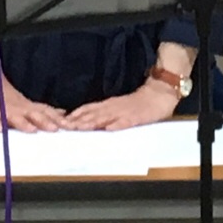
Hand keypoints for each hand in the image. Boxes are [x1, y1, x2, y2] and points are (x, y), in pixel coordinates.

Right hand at [0, 88, 68, 130]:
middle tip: (55, 129)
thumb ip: (41, 109)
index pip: (45, 112)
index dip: (57, 119)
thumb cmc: (5, 95)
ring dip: (23, 123)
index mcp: (27, 106)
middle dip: (44, 122)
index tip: (70, 127)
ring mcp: (3, 110)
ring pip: (14, 117)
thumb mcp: (25, 102)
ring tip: (31, 130)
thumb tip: (62, 113)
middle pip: (33, 115)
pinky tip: (0, 130)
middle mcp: (18, 108)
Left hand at [65, 79, 181, 130]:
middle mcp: (114, 107)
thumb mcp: (119, 106)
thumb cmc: (139, 103)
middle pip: (94, 113)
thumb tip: (87, 121)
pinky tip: (109, 129)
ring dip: (93, 122)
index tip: (62, 122)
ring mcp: (126, 111)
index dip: (75, 115)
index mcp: (109, 104)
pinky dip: (118, 125)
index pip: (89, 108)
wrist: (160, 93)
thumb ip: (105, 113)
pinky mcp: (138, 116)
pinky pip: (127, 121)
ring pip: (107, 117)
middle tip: (66, 127)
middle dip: (79, 120)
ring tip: (81, 127)